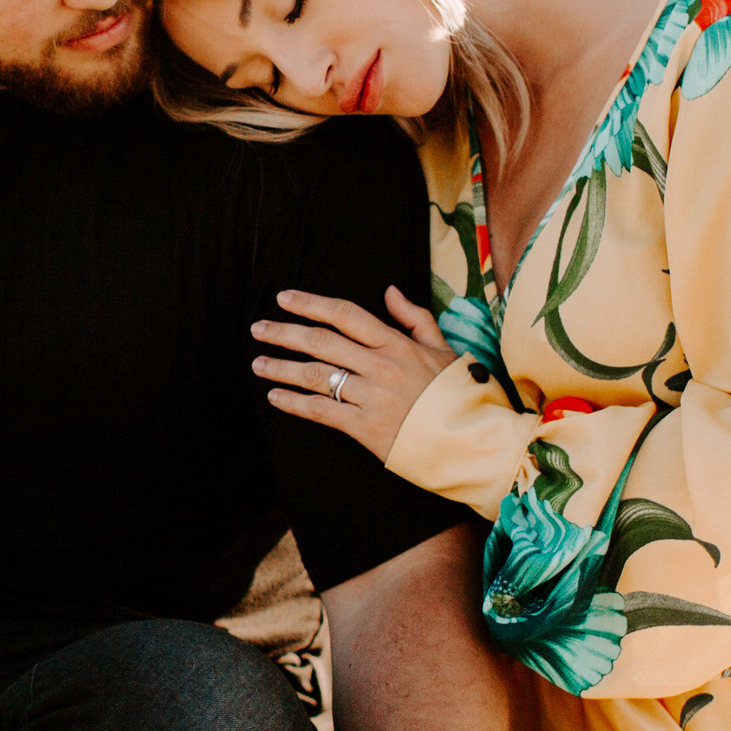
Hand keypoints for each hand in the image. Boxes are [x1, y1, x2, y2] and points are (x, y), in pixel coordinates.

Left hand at [253, 286, 457, 460]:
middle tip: (258, 329)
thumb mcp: (443, 348)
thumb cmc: (458, 393)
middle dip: (285, 333)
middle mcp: (381, 366)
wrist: (472, 439)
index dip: (310, 304)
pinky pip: (321, 412)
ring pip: (316, 375)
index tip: (284, 298)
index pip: (345, 314)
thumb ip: (415, 318)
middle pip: (322, 342)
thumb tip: (389, 291)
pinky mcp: (366, 428)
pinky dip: (294, 403)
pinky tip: (275, 397)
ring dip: (282, 367)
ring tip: (258, 363)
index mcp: (397, 344)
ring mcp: (372, 397)